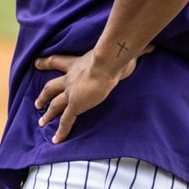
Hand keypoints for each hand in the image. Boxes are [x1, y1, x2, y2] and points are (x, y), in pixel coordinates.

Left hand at [34, 45, 153, 143]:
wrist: (107, 63)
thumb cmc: (114, 54)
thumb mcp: (120, 51)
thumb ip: (134, 50)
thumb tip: (152, 47)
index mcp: (78, 63)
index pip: (58, 61)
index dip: (46, 62)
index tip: (36, 63)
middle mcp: (71, 78)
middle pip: (51, 87)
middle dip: (43, 95)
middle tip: (36, 103)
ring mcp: (72, 93)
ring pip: (55, 105)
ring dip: (48, 114)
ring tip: (41, 122)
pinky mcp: (75, 106)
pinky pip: (66, 121)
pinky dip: (61, 131)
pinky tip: (56, 141)